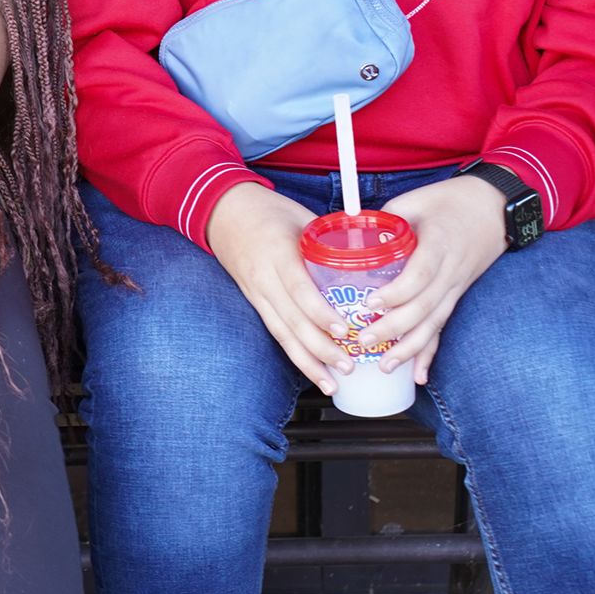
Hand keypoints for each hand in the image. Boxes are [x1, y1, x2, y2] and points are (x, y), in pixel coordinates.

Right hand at [206, 182, 351, 393]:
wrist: (222, 210)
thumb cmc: (268, 209)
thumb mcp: (302, 217)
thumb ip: (331, 241)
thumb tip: (372, 259)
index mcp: (277, 252)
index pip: (298, 288)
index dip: (320, 313)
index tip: (344, 331)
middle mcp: (263, 277)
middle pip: (291, 320)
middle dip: (320, 348)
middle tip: (348, 366)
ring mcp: (255, 292)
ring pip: (281, 333)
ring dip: (307, 362)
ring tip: (331, 384)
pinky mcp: (253, 300)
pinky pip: (275, 330)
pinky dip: (294, 353)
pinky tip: (312, 370)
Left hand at [367, 175, 510, 383]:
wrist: (494, 207)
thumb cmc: (449, 200)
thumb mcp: (413, 201)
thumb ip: (384, 221)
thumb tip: (349, 239)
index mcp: (439, 244)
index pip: (419, 275)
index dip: (396, 292)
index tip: (369, 303)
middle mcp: (450, 272)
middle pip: (424, 306)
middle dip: (393, 328)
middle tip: (362, 340)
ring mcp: (456, 287)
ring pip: (434, 323)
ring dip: (410, 349)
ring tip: (385, 366)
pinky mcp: (456, 296)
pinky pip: (442, 327)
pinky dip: (430, 353)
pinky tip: (417, 375)